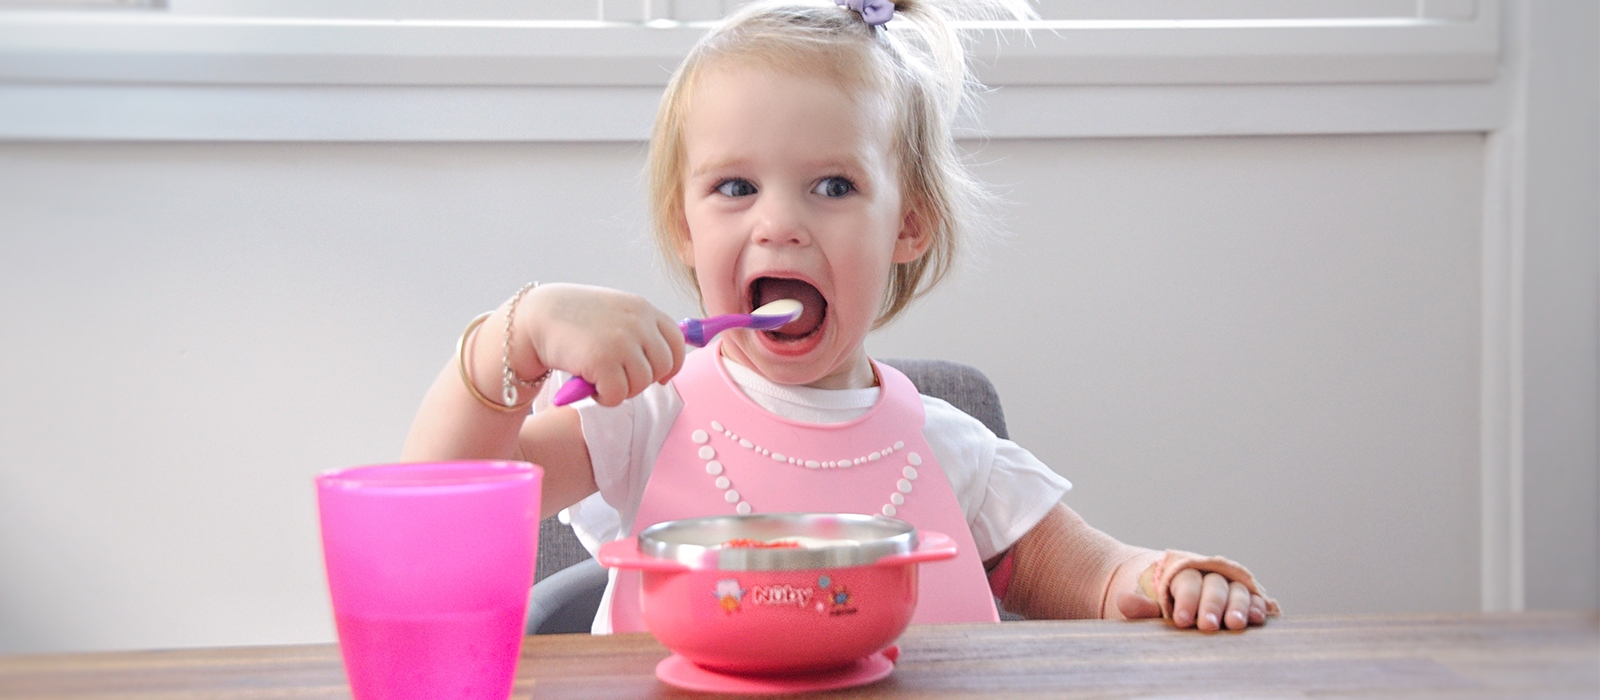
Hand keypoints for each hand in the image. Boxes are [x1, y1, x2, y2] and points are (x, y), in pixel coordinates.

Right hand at [519, 283, 685, 406]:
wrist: (536, 318)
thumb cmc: (576, 320)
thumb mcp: (615, 314)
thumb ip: (641, 330)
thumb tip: (668, 364)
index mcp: (643, 308)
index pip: (677, 342)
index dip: (671, 364)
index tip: (658, 375)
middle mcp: (637, 322)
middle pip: (663, 367)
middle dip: (643, 379)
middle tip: (618, 377)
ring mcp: (621, 340)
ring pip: (642, 384)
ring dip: (622, 390)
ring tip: (600, 378)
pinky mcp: (603, 360)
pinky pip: (618, 395)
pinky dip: (604, 398)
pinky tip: (589, 385)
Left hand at [1117, 565, 1269, 630]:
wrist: (1178, 607)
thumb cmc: (1162, 610)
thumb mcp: (1149, 610)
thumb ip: (1141, 607)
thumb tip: (1124, 601)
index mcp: (1183, 576)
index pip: (1187, 583)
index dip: (1186, 600)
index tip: (1182, 620)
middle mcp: (1209, 577)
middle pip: (1214, 586)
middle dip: (1212, 605)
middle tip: (1208, 626)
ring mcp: (1230, 588)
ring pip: (1237, 591)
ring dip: (1238, 606)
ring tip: (1235, 624)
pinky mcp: (1246, 601)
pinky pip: (1254, 600)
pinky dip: (1257, 607)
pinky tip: (1257, 618)